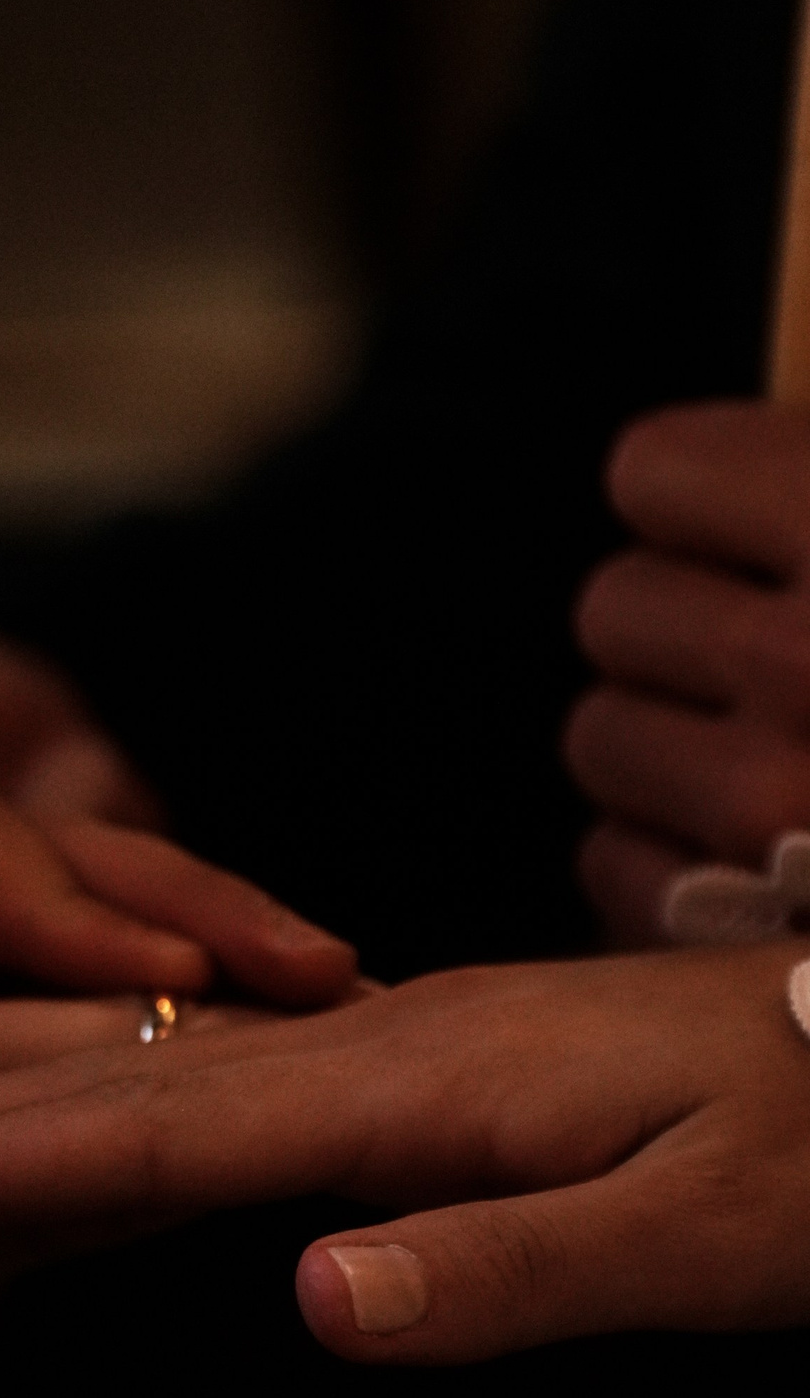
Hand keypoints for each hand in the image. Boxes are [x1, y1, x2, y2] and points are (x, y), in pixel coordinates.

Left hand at [0, 765, 355, 1397]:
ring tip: (336, 992)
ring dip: (209, 957)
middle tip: (319, 974)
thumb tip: (145, 1145)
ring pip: (84, 933)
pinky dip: (196, 1027)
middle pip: (34, 858)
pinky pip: (94, 1015)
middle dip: (178, 910)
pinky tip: (311, 1036)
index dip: (55, 895)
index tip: (167, 984)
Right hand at [0, 942, 809, 1367]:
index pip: (125, 1126)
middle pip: (76, 1065)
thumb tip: (316, 1306)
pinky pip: (181, 1062)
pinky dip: (65, 1063)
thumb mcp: (705, 1226)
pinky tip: (18, 1076)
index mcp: (394, 1083)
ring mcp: (359, 1043)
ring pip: (113, 1046)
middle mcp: (348, 1044)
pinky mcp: (383, 1061)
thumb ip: (505, 1265)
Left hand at [569, 400, 809, 940]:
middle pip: (619, 610)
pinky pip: (619, 867)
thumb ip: (794, 502)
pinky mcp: (739, 924)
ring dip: (670, 751)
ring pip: (606, 739)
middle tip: (780, 670)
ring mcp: (775, 798)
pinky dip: (675, 866)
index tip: (754, 532)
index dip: (704, 504)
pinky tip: (764, 864)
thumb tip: (664, 481)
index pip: (655, 473)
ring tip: (781, 768)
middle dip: (683, 636)